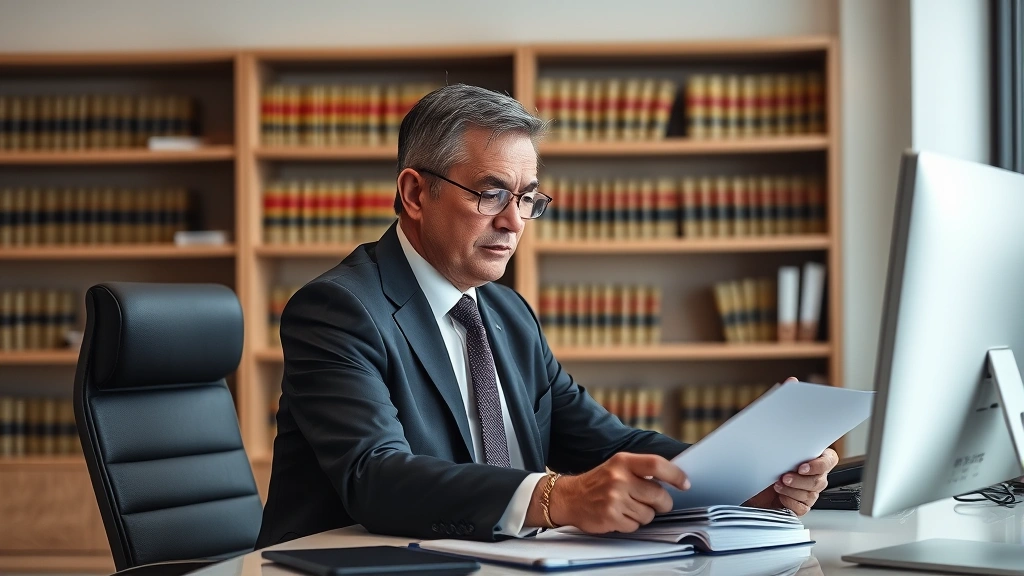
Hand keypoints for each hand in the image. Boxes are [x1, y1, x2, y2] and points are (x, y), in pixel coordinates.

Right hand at [529, 453, 689, 533]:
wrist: (569, 497)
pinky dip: (631, 523)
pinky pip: (635, 525)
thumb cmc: (598, 482)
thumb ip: (642, 470)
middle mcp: (619, 479)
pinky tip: (619, 515)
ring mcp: (614, 499)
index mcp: (622, 461)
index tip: (685, 483)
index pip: (656, 465)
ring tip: (629, 507)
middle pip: (658, 495)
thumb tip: (673, 479)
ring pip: (649, 514)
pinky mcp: (610, 517)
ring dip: (644, 514)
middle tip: (657, 503)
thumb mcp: (617, 466)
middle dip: (662, 503)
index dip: (675, 475)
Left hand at [745, 447, 838, 514]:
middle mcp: (815, 477)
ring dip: (791, 490)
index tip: (802, 467)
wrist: (753, 486)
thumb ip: (787, 450)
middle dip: (800, 480)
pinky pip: (802, 507)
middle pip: (819, 481)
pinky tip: (780, 496)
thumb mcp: (775, 454)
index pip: (829, 460)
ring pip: (810, 495)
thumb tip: (784, 442)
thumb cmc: (765, 468)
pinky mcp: (801, 506)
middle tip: (785, 477)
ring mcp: (809, 493)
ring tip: (777, 485)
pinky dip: (789, 502)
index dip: (819, 465)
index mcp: (814, 459)